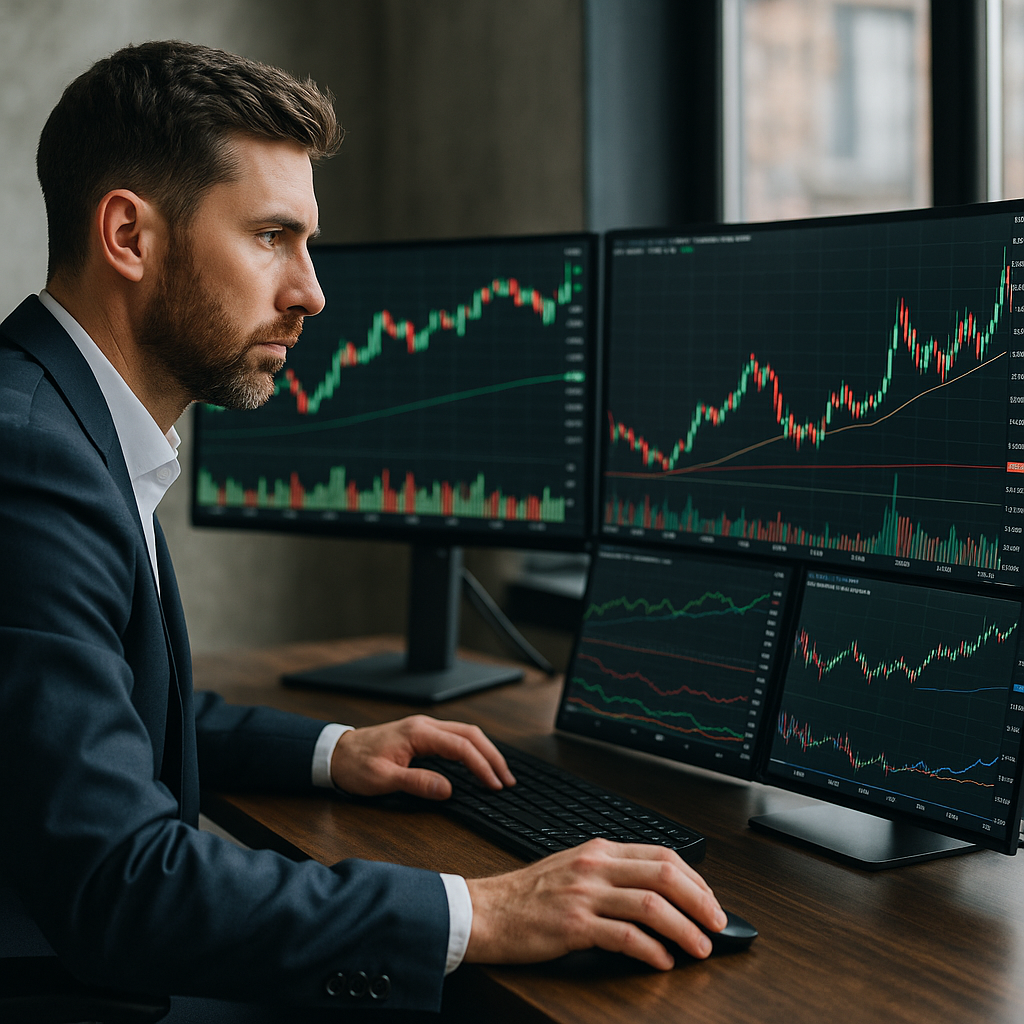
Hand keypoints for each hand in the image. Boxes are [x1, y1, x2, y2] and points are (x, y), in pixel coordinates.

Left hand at [330, 715, 514, 798]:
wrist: (335, 753)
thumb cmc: (355, 765)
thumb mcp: (383, 779)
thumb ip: (416, 783)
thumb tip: (447, 789)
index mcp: (418, 733)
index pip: (461, 747)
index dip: (482, 766)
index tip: (494, 785)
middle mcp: (425, 726)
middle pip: (471, 735)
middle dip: (492, 756)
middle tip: (507, 779)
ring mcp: (424, 728)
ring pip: (465, 734)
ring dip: (485, 751)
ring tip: (499, 773)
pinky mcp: (421, 735)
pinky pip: (455, 738)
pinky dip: (472, 750)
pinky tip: (477, 763)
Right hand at [465, 838, 726, 967]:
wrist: (486, 911)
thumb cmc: (528, 895)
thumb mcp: (573, 869)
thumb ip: (611, 874)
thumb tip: (657, 893)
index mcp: (599, 851)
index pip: (662, 854)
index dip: (695, 878)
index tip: (709, 900)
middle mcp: (595, 867)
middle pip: (664, 874)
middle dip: (700, 901)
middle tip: (717, 924)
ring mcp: (585, 894)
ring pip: (651, 905)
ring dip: (684, 928)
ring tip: (700, 948)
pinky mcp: (573, 925)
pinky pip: (625, 936)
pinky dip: (652, 950)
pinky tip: (662, 961)